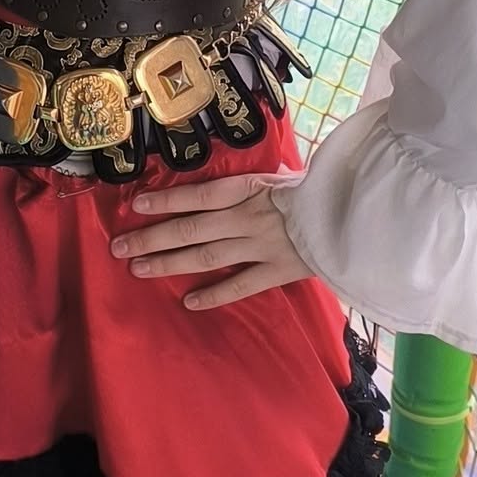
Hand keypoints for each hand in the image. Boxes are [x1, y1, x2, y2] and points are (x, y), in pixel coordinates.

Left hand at [110, 171, 311, 310]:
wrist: (357, 215)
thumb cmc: (323, 189)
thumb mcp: (287, 175)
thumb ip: (261, 183)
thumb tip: (240, 184)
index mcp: (250, 189)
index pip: (198, 195)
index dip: (165, 200)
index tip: (135, 205)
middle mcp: (247, 218)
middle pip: (189, 228)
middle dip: (151, 237)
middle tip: (119, 247)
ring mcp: (260, 246)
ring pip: (205, 256)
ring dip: (169, 262)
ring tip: (138, 268)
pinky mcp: (277, 271)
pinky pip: (240, 285)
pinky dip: (214, 295)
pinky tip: (188, 301)